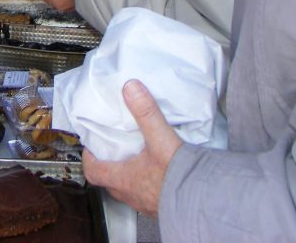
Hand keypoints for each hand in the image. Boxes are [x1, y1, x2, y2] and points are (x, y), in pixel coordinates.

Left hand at [81, 80, 181, 216]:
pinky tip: (161, 174)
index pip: (94, 172)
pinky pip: (148, 197)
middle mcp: (132, 195)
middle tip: (113, 150)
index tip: (92, 147)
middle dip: (109, 166)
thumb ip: (146, 113)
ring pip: (129, 191)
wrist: (206, 204)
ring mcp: (147, 204)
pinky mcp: (163, 208)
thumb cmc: (179, 178)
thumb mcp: (161, 140)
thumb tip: (131, 88)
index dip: (89, 158)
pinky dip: (149, 185)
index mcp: (124, 179)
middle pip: (110, 182)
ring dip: (129, 177)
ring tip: (137, 160)